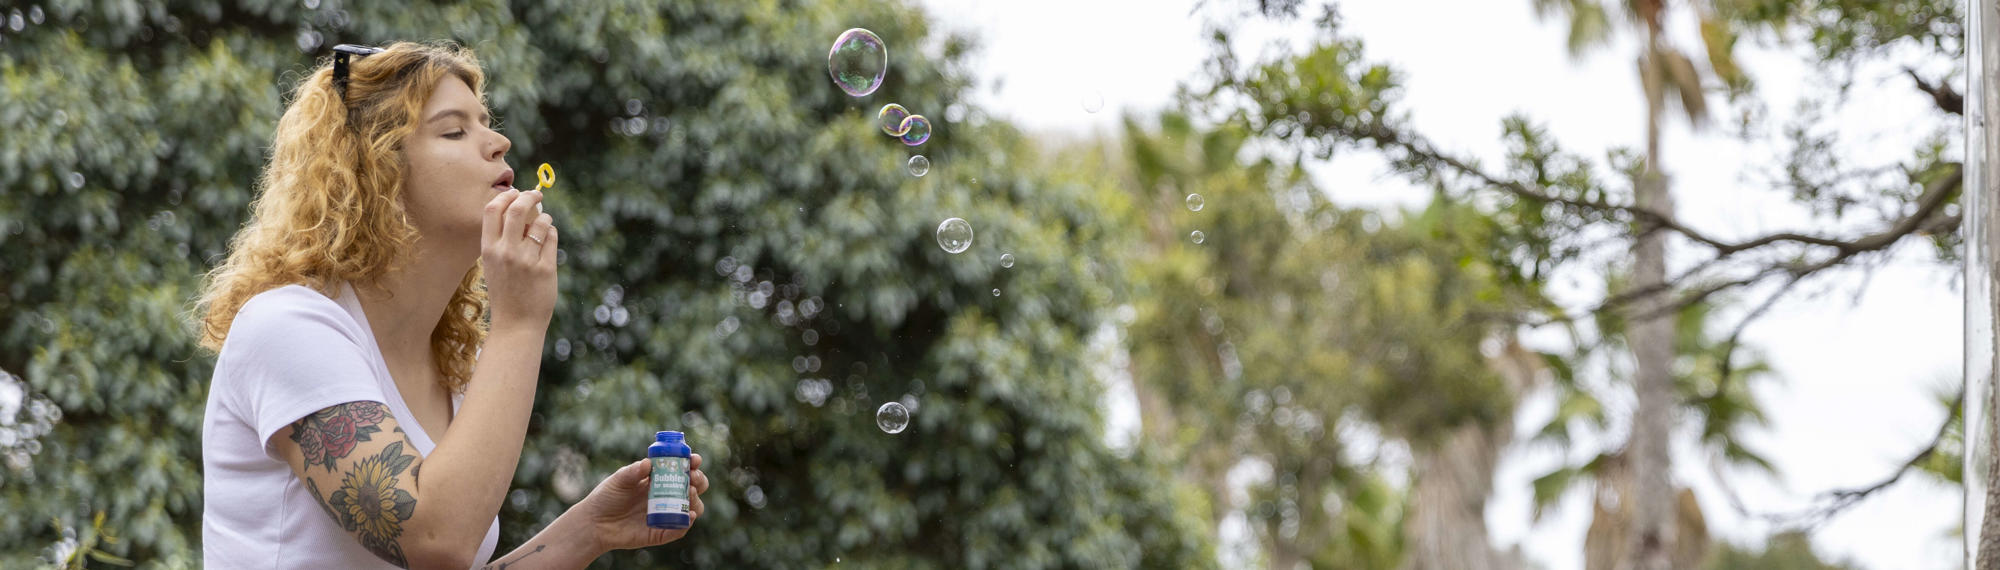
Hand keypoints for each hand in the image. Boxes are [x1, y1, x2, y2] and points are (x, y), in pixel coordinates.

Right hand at [480, 189, 557, 329]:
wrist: (516, 324)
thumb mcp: (492, 264)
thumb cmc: (505, 292)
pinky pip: (552, 238)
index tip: (515, 192)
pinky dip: (551, 232)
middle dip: (528, 196)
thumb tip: (518, 209)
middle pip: (517, 209)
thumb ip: (501, 240)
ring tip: (544, 222)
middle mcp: (506, 252)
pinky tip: (548, 237)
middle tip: (536, 194)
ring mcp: (526, 260)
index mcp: (488, 250)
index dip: (505, 196)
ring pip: (540, 222)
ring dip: (544, 217)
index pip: (492, 210)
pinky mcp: (546, 268)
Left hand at [579, 453, 708, 552]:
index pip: (682, 469)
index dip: (692, 463)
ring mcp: (666, 514)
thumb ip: (633, 472)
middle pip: (694, 487)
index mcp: (659, 479)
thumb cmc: (606, 497)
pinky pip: (680, 528)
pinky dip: (687, 522)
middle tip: (693, 476)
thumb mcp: (619, 480)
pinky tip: (689, 514)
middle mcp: (667, 496)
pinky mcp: (662, 532)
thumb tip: (647, 463)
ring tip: (689, 492)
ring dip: (695, 500)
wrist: (595, 523)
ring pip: (692, 507)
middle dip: (699, 480)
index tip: (694, 459)